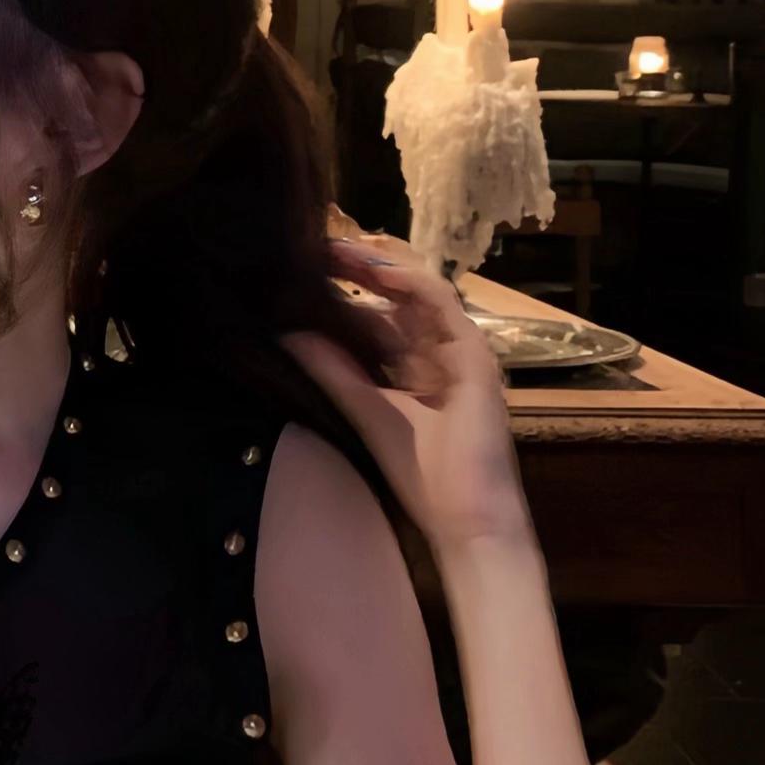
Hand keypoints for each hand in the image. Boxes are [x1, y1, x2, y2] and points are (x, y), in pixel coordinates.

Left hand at [283, 237, 528, 550]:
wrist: (466, 517)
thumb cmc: (421, 473)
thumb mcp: (362, 409)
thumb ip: (331, 370)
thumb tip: (288, 332)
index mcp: (414, 364)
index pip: (378, 311)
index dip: (344, 287)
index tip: (305, 269)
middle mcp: (437, 350)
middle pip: (397, 292)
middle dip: (357, 266)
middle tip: (314, 246)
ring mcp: (459, 348)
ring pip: (418, 288)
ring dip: (377, 265)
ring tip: (334, 249)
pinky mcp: (475, 353)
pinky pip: (442, 301)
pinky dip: (408, 281)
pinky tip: (374, 271)